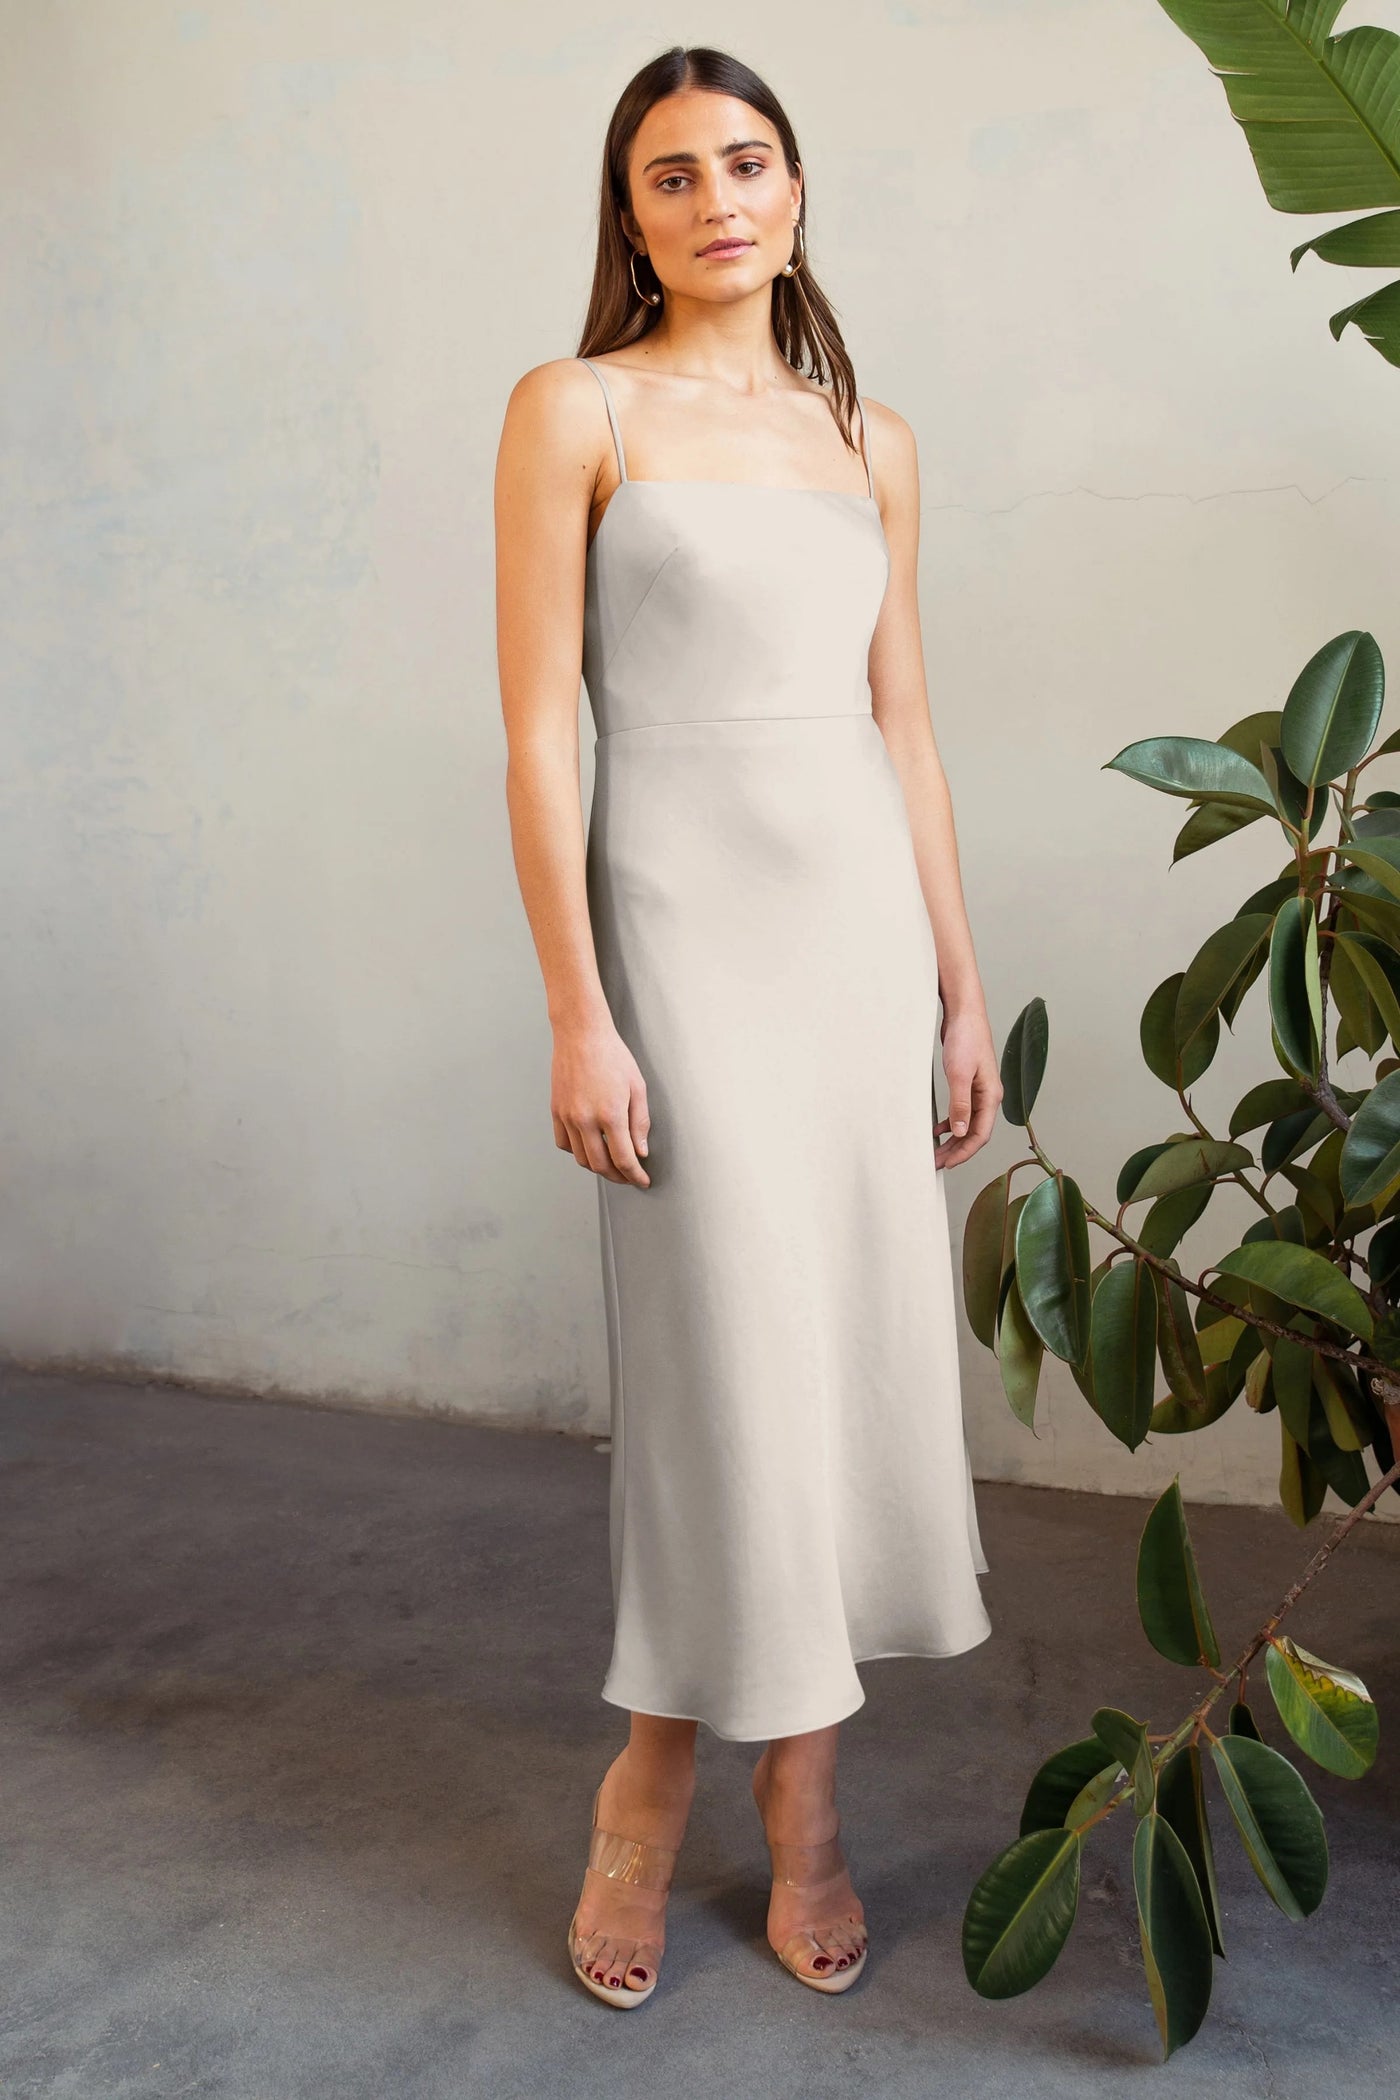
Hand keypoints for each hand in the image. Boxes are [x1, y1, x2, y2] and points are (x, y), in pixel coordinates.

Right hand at [551, 1017, 651, 1187]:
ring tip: (612, 1164)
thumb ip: (640, 1123)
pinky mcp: (556, 1111)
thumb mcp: (638, 1087)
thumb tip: (640, 1151)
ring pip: (581, 1158)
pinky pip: (564, 1143)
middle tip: (629, 1176)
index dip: (635, 1175)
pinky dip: (578, 1152)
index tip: (642, 1181)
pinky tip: (590, 1147)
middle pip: (600, 1165)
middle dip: (618, 1176)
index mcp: (610, 1114)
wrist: (581, 1034)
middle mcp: (585, 1119)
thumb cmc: (612, 1055)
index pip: (624, 1159)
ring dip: (598, 1167)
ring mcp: (567, 1116)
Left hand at [934, 1004, 1001, 1169]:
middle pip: (974, 1133)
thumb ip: (960, 1104)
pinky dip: (951, 1123)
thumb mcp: (959, 1074)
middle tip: (937, 1163)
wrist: (964, 1014)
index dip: (964, 1152)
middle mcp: (988, 1097)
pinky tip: (939, 1129)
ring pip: (967, 1124)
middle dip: (957, 1150)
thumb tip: (959, 1131)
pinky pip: (962, 1111)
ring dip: (953, 1139)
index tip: (948, 1164)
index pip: (980, 1135)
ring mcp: (979, 1091)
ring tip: (936, 1151)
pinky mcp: (969, 1084)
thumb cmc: (966, 1039)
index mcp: (991, 1097)